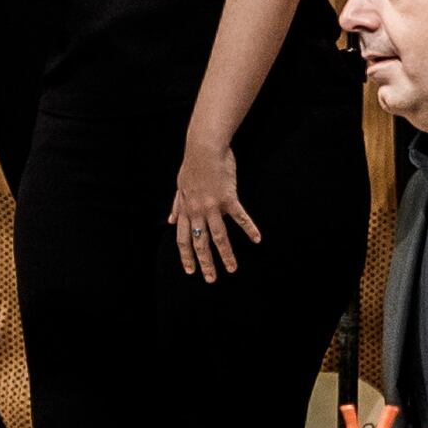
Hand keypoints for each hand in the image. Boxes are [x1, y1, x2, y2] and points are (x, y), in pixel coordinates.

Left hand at [169, 137, 258, 278]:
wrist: (204, 148)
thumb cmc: (193, 165)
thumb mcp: (180, 187)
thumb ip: (176, 206)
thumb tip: (170, 221)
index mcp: (186, 209)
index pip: (183, 239)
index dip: (186, 256)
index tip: (190, 270)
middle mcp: (197, 211)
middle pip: (200, 243)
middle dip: (205, 263)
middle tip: (210, 279)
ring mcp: (213, 206)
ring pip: (219, 236)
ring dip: (226, 255)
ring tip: (233, 269)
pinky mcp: (228, 198)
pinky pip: (240, 218)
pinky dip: (249, 229)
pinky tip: (257, 239)